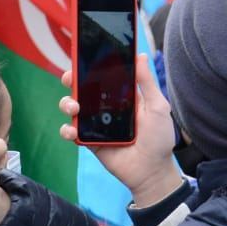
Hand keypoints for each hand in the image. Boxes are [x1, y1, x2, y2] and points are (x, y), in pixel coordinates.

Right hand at [60, 54, 180, 208]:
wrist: (152, 170)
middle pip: (81, 88)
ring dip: (67, 103)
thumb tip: (139, 55)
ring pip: (72, 107)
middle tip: (70, 79)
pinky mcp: (89, 141)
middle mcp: (105, 107)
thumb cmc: (159, 138)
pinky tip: (73, 130)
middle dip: (71, 80)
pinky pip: (71, 132)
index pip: (101, 75)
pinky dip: (67, 129)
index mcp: (121, 95)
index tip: (81, 55)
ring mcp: (95, 124)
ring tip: (75, 108)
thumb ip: (147, 82)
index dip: (90, 65)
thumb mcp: (157, 106)